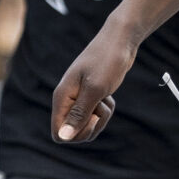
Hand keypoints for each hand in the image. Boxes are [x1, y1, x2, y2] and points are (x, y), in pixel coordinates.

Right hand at [50, 20, 134, 142]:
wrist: (120, 42)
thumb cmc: (107, 62)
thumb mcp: (95, 90)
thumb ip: (79, 114)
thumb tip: (63, 137)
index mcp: (62, 97)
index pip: (59, 133)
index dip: (75, 135)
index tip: (91, 119)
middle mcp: (68, 100)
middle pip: (74, 133)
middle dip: (91, 127)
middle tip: (100, 109)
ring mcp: (79, 98)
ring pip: (87, 125)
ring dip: (100, 118)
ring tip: (105, 98)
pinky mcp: (90, 97)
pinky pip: (96, 116)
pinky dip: (105, 110)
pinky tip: (108, 95)